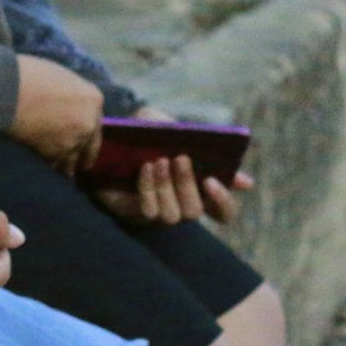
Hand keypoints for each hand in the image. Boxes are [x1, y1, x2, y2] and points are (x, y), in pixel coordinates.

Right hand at [11, 56, 103, 173]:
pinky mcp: (53, 154)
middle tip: (82, 165)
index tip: (86, 140)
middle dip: (85, 157)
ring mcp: (73, 141)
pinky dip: (50, 166)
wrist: (8, 91)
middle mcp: (89, 123)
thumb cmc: (28, 75)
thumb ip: (70, 94)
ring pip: (72, 161)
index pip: (96, 121)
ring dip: (66, 166)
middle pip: (90, 146)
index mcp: (93, 99)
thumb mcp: (58, 77)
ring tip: (62, 172)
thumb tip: (66, 104)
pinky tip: (43, 166)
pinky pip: (54, 164)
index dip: (89, 132)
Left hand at [91, 107, 254, 224]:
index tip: (214, 181)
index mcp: (195, 190)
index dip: (224, 203)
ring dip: (167, 186)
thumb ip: (196, 144)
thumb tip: (243, 180)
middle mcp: (179, 206)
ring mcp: (158, 213)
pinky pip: (149, 211)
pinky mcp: (136, 214)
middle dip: (188, 184)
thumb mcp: (168, 130)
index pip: (222, 212)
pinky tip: (144, 167)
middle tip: (180, 157)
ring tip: (158, 160)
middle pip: (196, 212)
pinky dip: (149, 188)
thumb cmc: (141, 135)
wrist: (103, 138)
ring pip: (174, 215)